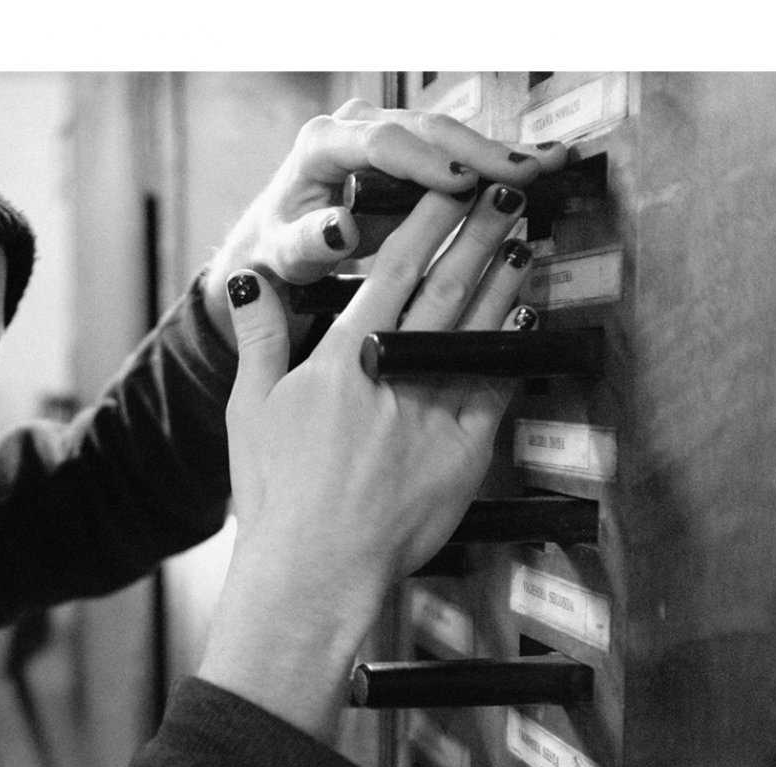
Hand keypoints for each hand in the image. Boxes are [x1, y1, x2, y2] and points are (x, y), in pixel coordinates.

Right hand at [195, 183, 535, 738]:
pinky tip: (526, 319)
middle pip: (449, 285)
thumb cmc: (275, 498)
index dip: (428, 221)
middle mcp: (393, 373)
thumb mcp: (248, 408)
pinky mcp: (465, 451)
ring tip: (527, 238)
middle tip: (508, 191)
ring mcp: (435, 410)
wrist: (315, 571)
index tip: (448, 186)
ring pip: (481, 327)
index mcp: (341, 357)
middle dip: (482, 231)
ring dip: (507, 277)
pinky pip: (499, 385)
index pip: (394, 270)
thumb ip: (259, 336)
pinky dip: (515, 347)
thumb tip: (252, 278)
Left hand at [201, 98, 565, 342]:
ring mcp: (384, 131)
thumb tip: (339, 229)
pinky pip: (454, 149)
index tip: (463, 182)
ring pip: (448, 135)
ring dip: (499, 151)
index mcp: (321, 145)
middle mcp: (355, 126)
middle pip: (425, 130)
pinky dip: (495, 159)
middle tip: (526, 173)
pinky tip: (537, 164)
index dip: (424, 162)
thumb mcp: (284, 253)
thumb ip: (308, 243)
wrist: (278, 239)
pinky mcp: (407, 148)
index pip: (380, 143)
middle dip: (478, 151)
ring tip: (548, 164)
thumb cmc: (279, 249)